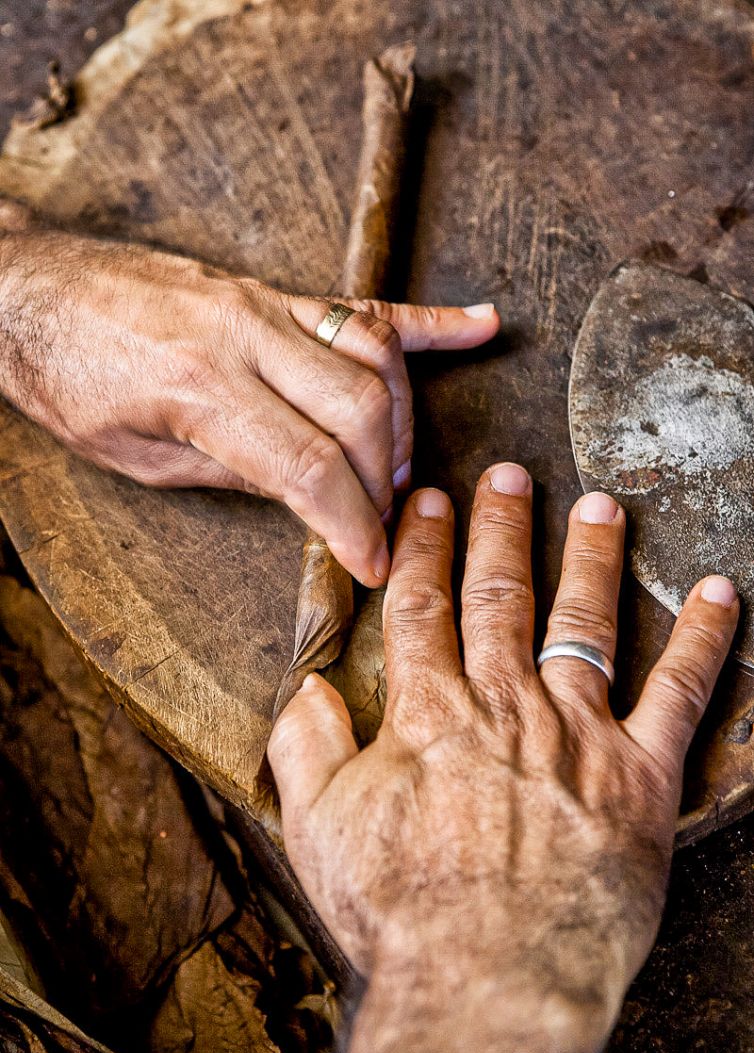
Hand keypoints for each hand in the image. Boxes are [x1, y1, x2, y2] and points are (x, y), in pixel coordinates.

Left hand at [0, 217, 497, 585]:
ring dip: (404, 421)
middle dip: (386, 480)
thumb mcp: (138, 456)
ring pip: (376, 357)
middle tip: (386, 523)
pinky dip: (430, 321)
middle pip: (363, 410)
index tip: (374, 564)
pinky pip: (366, 305)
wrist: (34, 293)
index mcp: (203, 388)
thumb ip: (235, 473)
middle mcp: (245, 335)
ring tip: (399, 469)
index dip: (354, 526)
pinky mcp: (274, 291)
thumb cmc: (71, 380)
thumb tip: (311, 497)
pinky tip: (480, 326)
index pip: (312, 467)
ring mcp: (265, 304)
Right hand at [269, 465, 737, 1052]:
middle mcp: (506, 704)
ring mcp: (577, 733)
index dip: (426, 549)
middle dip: (502, 529)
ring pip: (585, 623)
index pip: (424, 607)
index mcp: (430, 712)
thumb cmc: (401, 913)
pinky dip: (702, 641)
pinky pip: (678, 694)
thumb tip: (308, 688)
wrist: (491, 978)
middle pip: (501, 596)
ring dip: (592, 559)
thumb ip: (308, 747)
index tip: (428, 501)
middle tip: (507, 475)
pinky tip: (718, 595)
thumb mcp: (319, 829)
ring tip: (600, 507)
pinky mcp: (639, 777)